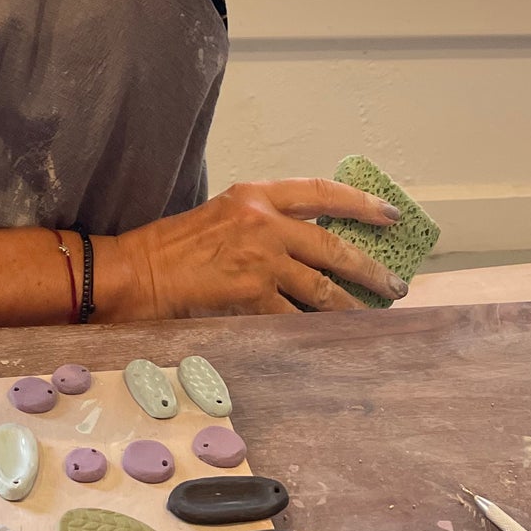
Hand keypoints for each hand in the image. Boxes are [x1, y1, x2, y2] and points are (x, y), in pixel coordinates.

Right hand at [103, 179, 409, 317]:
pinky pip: (295, 316)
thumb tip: (306, 246)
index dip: (361, 203)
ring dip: (352, 305)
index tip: (389, 215)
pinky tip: (331, 337)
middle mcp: (262, 221)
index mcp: (255, 195)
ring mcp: (259, 259)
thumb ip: (261, 224)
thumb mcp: (222, 216)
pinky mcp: (251, 295)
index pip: (321, 193)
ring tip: (371, 316)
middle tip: (394, 283)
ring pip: (322, 286)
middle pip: (333, 245)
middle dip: (369, 267)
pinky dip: (315, 328)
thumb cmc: (171, 248)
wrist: (136, 271)